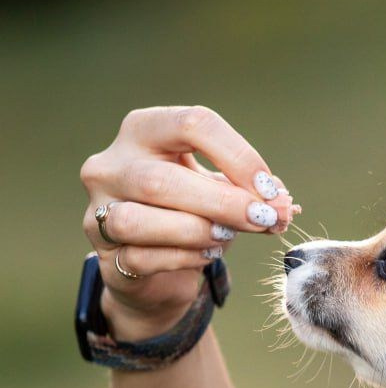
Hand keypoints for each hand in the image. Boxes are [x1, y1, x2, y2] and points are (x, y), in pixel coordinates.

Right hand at [79, 106, 299, 340]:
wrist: (157, 263)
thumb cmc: (194, 212)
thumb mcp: (224, 191)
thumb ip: (254, 193)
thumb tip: (285, 205)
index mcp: (145, 130)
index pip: (192, 124)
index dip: (239, 157)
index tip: (270, 190)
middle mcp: (111, 164)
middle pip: (160, 179)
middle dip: (223, 202)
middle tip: (263, 218)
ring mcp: (99, 209)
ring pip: (137, 221)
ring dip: (196, 231)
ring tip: (226, 237)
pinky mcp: (105, 253)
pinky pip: (141, 257)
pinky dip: (183, 258)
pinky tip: (206, 255)